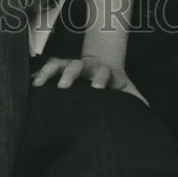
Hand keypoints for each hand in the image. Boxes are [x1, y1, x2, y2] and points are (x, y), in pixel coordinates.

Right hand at [31, 55, 147, 105]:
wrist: (105, 64)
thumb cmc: (115, 85)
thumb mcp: (127, 90)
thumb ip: (136, 100)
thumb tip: (147, 113)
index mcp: (104, 72)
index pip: (102, 73)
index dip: (99, 80)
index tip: (97, 91)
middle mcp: (86, 66)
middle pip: (77, 66)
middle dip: (71, 75)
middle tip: (64, 88)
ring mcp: (72, 65)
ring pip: (60, 63)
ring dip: (50, 72)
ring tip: (39, 85)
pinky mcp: (60, 66)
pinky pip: (48, 67)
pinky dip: (39, 74)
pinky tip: (30, 84)